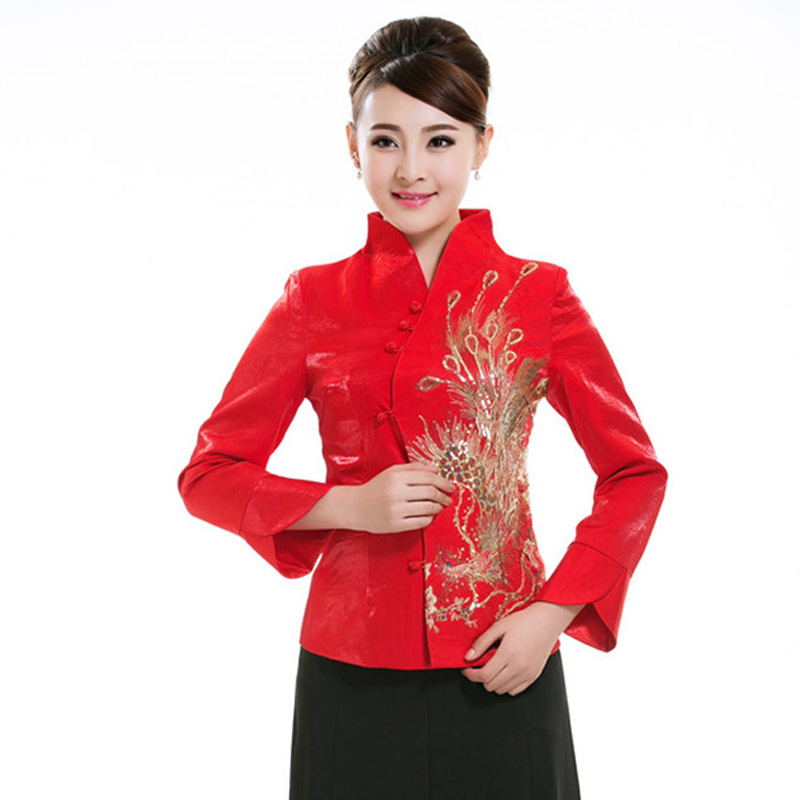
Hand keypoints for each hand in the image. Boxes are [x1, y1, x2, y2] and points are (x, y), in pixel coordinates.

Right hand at [341, 462, 454, 532]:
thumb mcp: (392, 472)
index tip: (450, 486)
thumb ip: (414, 468)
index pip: (428, 478)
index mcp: (396, 477)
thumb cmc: (376, 488)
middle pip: (431, 493)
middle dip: (444, 496)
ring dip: (438, 507)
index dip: (443, 482)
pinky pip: (421, 522)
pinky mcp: (395, 525)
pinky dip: (429, 519)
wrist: (355, 507)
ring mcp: (396, 510)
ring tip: (440, 506)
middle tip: (449, 498)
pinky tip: (429, 515)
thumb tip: (436, 469)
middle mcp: (396, 493)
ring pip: (428, 508)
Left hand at [461, 602, 583, 695]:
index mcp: (508, 654)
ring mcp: (528, 674)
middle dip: (481, 677)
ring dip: (493, 682)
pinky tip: (504, 672)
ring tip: (493, 666)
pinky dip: (506, 685)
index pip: (484, 675)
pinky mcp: (534, 676)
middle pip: (491, 685)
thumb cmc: (523, 621)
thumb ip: (481, 643)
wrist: (547, 621)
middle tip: (478, 666)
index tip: (467, 669)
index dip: (471, 675)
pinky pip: (515, 691)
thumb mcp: (498, 627)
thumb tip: (468, 657)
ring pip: (502, 690)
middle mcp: (519, 667)